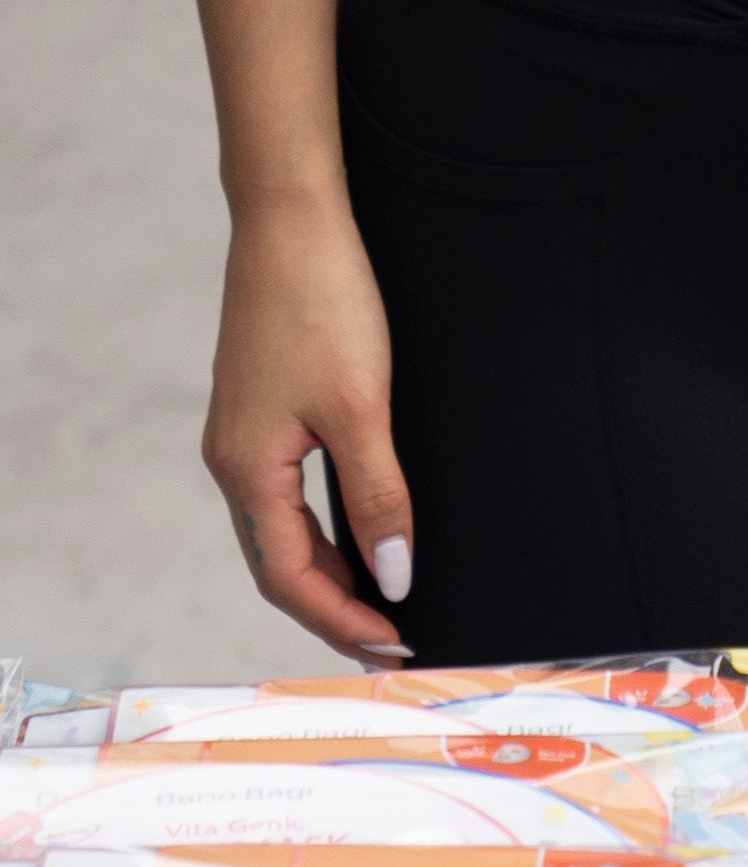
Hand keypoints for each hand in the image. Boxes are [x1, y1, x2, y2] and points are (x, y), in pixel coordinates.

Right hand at [202, 197, 411, 656]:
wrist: (291, 219)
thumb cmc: (322, 303)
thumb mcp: (361, 406)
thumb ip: (377, 494)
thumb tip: (393, 576)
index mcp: (247, 469)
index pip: (290, 578)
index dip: (342, 620)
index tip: (394, 647)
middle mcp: (233, 460)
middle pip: (280, 564)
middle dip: (334, 609)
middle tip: (392, 643)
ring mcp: (243, 435)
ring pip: (282, 531)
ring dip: (329, 571)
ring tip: (380, 603)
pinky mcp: (261, 409)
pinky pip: (287, 494)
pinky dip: (321, 528)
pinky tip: (356, 532)